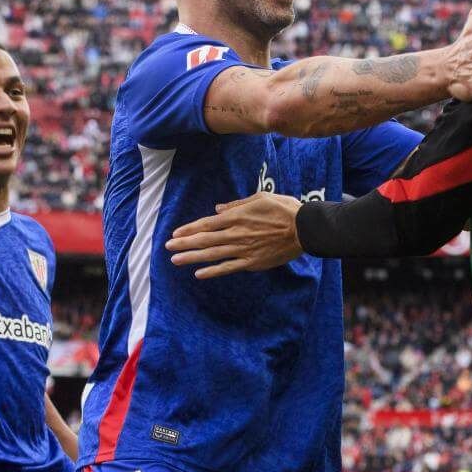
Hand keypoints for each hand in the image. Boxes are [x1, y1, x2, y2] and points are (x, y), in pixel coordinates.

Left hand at [165, 192, 302, 278]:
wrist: (304, 229)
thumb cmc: (284, 209)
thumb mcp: (260, 198)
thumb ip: (236, 205)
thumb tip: (218, 209)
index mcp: (237, 216)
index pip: (207, 223)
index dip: (189, 229)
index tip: (175, 232)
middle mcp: (236, 234)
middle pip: (204, 240)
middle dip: (183, 243)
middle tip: (167, 247)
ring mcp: (243, 249)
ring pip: (212, 255)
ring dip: (192, 257)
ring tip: (175, 260)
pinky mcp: (252, 262)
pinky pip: (228, 267)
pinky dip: (213, 271)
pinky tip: (199, 274)